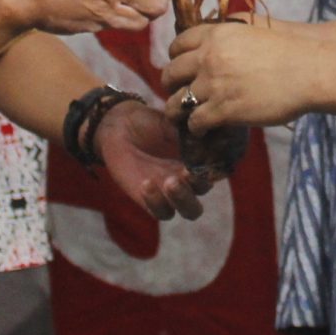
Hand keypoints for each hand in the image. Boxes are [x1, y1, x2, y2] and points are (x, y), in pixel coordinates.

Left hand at [90, 99, 207, 222]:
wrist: (119, 127)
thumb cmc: (148, 122)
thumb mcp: (169, 123)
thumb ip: (185, 132)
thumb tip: (201, 132)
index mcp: (199, 161)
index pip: (216, 171)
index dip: (213, 168)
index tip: (204, 159)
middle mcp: (189, 180)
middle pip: (207, 192)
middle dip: (198, 187)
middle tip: (185, 173)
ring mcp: (171, 193)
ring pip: (189, 211)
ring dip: (182, 199)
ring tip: (169, 181)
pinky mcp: (150, 200)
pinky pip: (161, 212)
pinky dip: (156, 201)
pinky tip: (146, 183)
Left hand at [164, 22, 322, 130]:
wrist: (309, 71)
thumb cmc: (289, 48)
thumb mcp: (254, 27)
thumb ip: (230, 29)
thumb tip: (217, 34)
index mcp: (215, 35)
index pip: (178, 45)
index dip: (175, 58)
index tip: (180, 67)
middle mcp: (208, 58)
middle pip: (171, 73)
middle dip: (170, 84)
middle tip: (177, 91)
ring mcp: (214, 85)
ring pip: (177, 102)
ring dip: (176, 110)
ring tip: (181, 116)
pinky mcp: (223, 110)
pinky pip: (195, 122)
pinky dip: (195, 127)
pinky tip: (201, 129)